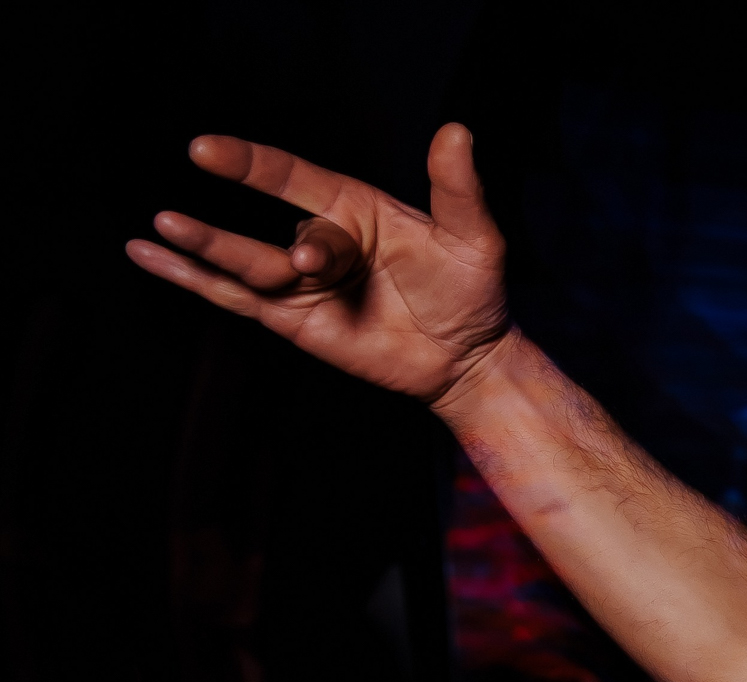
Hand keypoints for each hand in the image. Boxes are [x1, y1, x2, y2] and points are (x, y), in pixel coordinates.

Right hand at [126, 125, 512, 408]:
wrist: (470, 358)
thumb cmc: (473, 292)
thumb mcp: (474, 238)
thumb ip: (456, 189)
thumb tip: (457, 132)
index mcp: (352, 210)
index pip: (291, 177)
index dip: (249, 163)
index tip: (206, 149)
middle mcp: (319, 240)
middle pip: (277, 235)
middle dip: (281, 247)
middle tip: (305, 266)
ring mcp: (300, 282)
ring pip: (243, 262)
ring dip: (205, 247)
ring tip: (164, 227)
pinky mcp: (291, 319)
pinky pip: (232, 296)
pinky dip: (188, 277)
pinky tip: (147, 255)